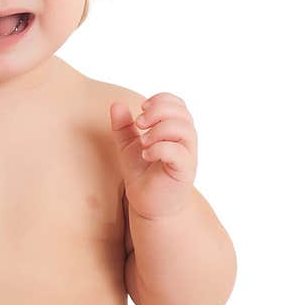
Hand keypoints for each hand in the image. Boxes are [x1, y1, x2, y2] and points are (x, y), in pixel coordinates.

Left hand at [109, 92, 197, 219]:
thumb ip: (122, 125)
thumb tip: (116, 104)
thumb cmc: (142, 173)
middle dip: (158, 111)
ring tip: (143, 142)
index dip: (161, 100)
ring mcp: (187, 156)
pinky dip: (160, 148)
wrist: (147, 204)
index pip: (178, 104)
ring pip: (184, 129)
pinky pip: (179, 152)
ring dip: (159, 130)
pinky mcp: (184, 171)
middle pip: (182, 113)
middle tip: (139, 123)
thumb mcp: (127, 145)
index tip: (141, 110)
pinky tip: (146, 154)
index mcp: (175, 130)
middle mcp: (185, 141)